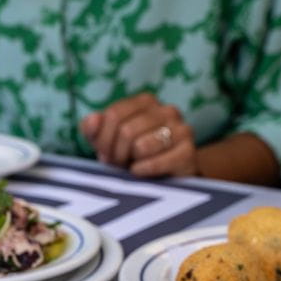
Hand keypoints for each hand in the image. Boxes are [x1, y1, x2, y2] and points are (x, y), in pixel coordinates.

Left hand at [80, 93, 196, 176]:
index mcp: (146, 101)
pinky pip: (156, 162)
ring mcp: (181, 129)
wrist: (168, 180)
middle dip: (117, 153)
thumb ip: (92, 129)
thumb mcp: (107, 141)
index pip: (113, 115)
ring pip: (140, 145)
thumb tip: (92, 119)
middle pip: (126, 130)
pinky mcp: (188, 153)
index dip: (103, 139)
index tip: (106, 152)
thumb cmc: (133, 157)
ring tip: (133, 166)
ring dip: (130, 162)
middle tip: (120, 163)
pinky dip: (143, 170)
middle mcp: (167, 110)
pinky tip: (142, 172)